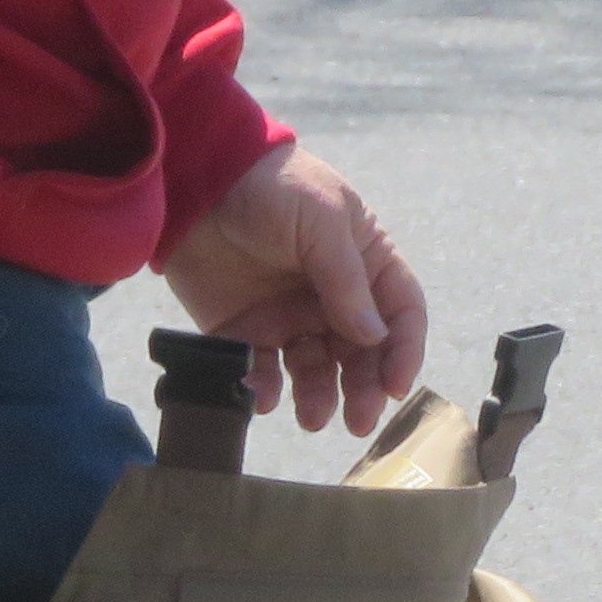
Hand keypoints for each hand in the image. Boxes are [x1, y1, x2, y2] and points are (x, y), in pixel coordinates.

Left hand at [163, 146, 430, 438]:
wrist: (197, 179)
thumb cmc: (272, 185)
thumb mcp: (320, 220)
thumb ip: (346, 279)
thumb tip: (374, 337)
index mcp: (364, 262)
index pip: (400, 313)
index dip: (404, 351)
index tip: (395, 387)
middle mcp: (331, 296)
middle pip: (361, 354)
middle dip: (364, 389)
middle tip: (359, 422)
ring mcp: (288, 315)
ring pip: (315, 370)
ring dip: (320, 397)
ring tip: (311, 417)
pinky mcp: (244, 330)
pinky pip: (260, 369)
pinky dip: (263, 388)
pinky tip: (260, 396)